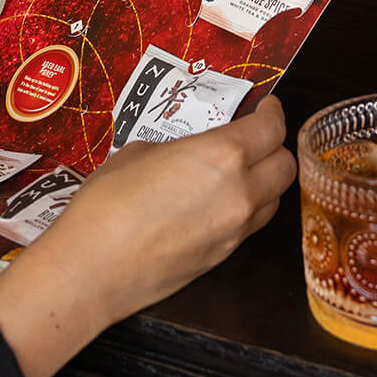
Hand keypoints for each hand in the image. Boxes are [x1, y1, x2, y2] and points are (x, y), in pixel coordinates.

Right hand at [0, 95, 294, 376]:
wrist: (90, 270)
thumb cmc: (107, 200)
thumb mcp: (140, 153)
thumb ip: (178, 149)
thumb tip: (186, 155)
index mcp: (224, 155)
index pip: (271, 128)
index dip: (273, 112)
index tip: (265, 106)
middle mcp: (242, 192)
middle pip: (286, 165)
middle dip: (275, 147)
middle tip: (254, 139)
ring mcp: (236, 229)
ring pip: (274, 199)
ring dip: (265, 182)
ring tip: (240, 173)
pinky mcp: (224, 257)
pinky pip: (251, 226)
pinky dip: (247, 209)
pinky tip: (218, 205)